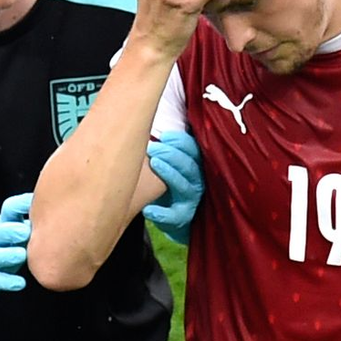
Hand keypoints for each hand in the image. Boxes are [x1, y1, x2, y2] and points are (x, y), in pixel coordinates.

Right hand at [0, 192, 32, 303]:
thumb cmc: (7, 243)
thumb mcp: (16, 226)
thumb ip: (36, 218)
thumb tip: (65, 205)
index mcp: (5, 223)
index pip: (9, 209)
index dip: (19, 204)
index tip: (33, 201)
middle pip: (1, 231)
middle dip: (12, 230)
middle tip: (26, 231)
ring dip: (9, 255)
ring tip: (21, 255)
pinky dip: (8, 282)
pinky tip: (20, 283)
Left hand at [143, 130, 203, 244]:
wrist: (172, 218)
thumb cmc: (165, 185)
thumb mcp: (168, 164)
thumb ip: (164, 148)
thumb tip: (144, 122)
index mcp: (194, 166)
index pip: (195, 151)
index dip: (182, 142)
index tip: (165, 135)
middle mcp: (196, 182)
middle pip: (191, 166)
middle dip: (173, 154)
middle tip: (153, 147)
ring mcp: (190, 200)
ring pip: (185, 186)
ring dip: (170, 174)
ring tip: (154, 163)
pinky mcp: (182, 218)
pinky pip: (174, 216)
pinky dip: (162, 213)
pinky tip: (148, 209)